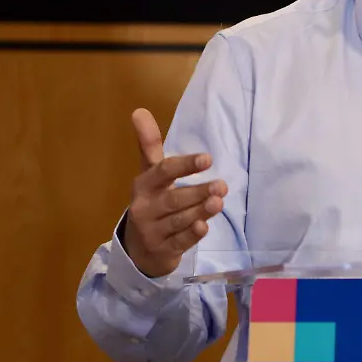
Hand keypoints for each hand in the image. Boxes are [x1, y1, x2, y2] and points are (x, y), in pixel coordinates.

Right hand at [121, 108, 227, 277]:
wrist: (138, 249)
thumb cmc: (151, 203)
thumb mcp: (149, 175)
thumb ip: (149, 144)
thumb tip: (139, 110)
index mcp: (144, 186)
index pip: (163, 172)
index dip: (185, 166)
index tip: (207, 159)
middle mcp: (146, 208)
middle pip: (173, 199)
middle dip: (197, 192)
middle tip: (222, 185)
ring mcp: (153, 232)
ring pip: (178, 220)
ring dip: (199, 211)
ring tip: (218, 202)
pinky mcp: (163, 251)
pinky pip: (179, 242)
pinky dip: (191, 235)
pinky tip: (204, 227)